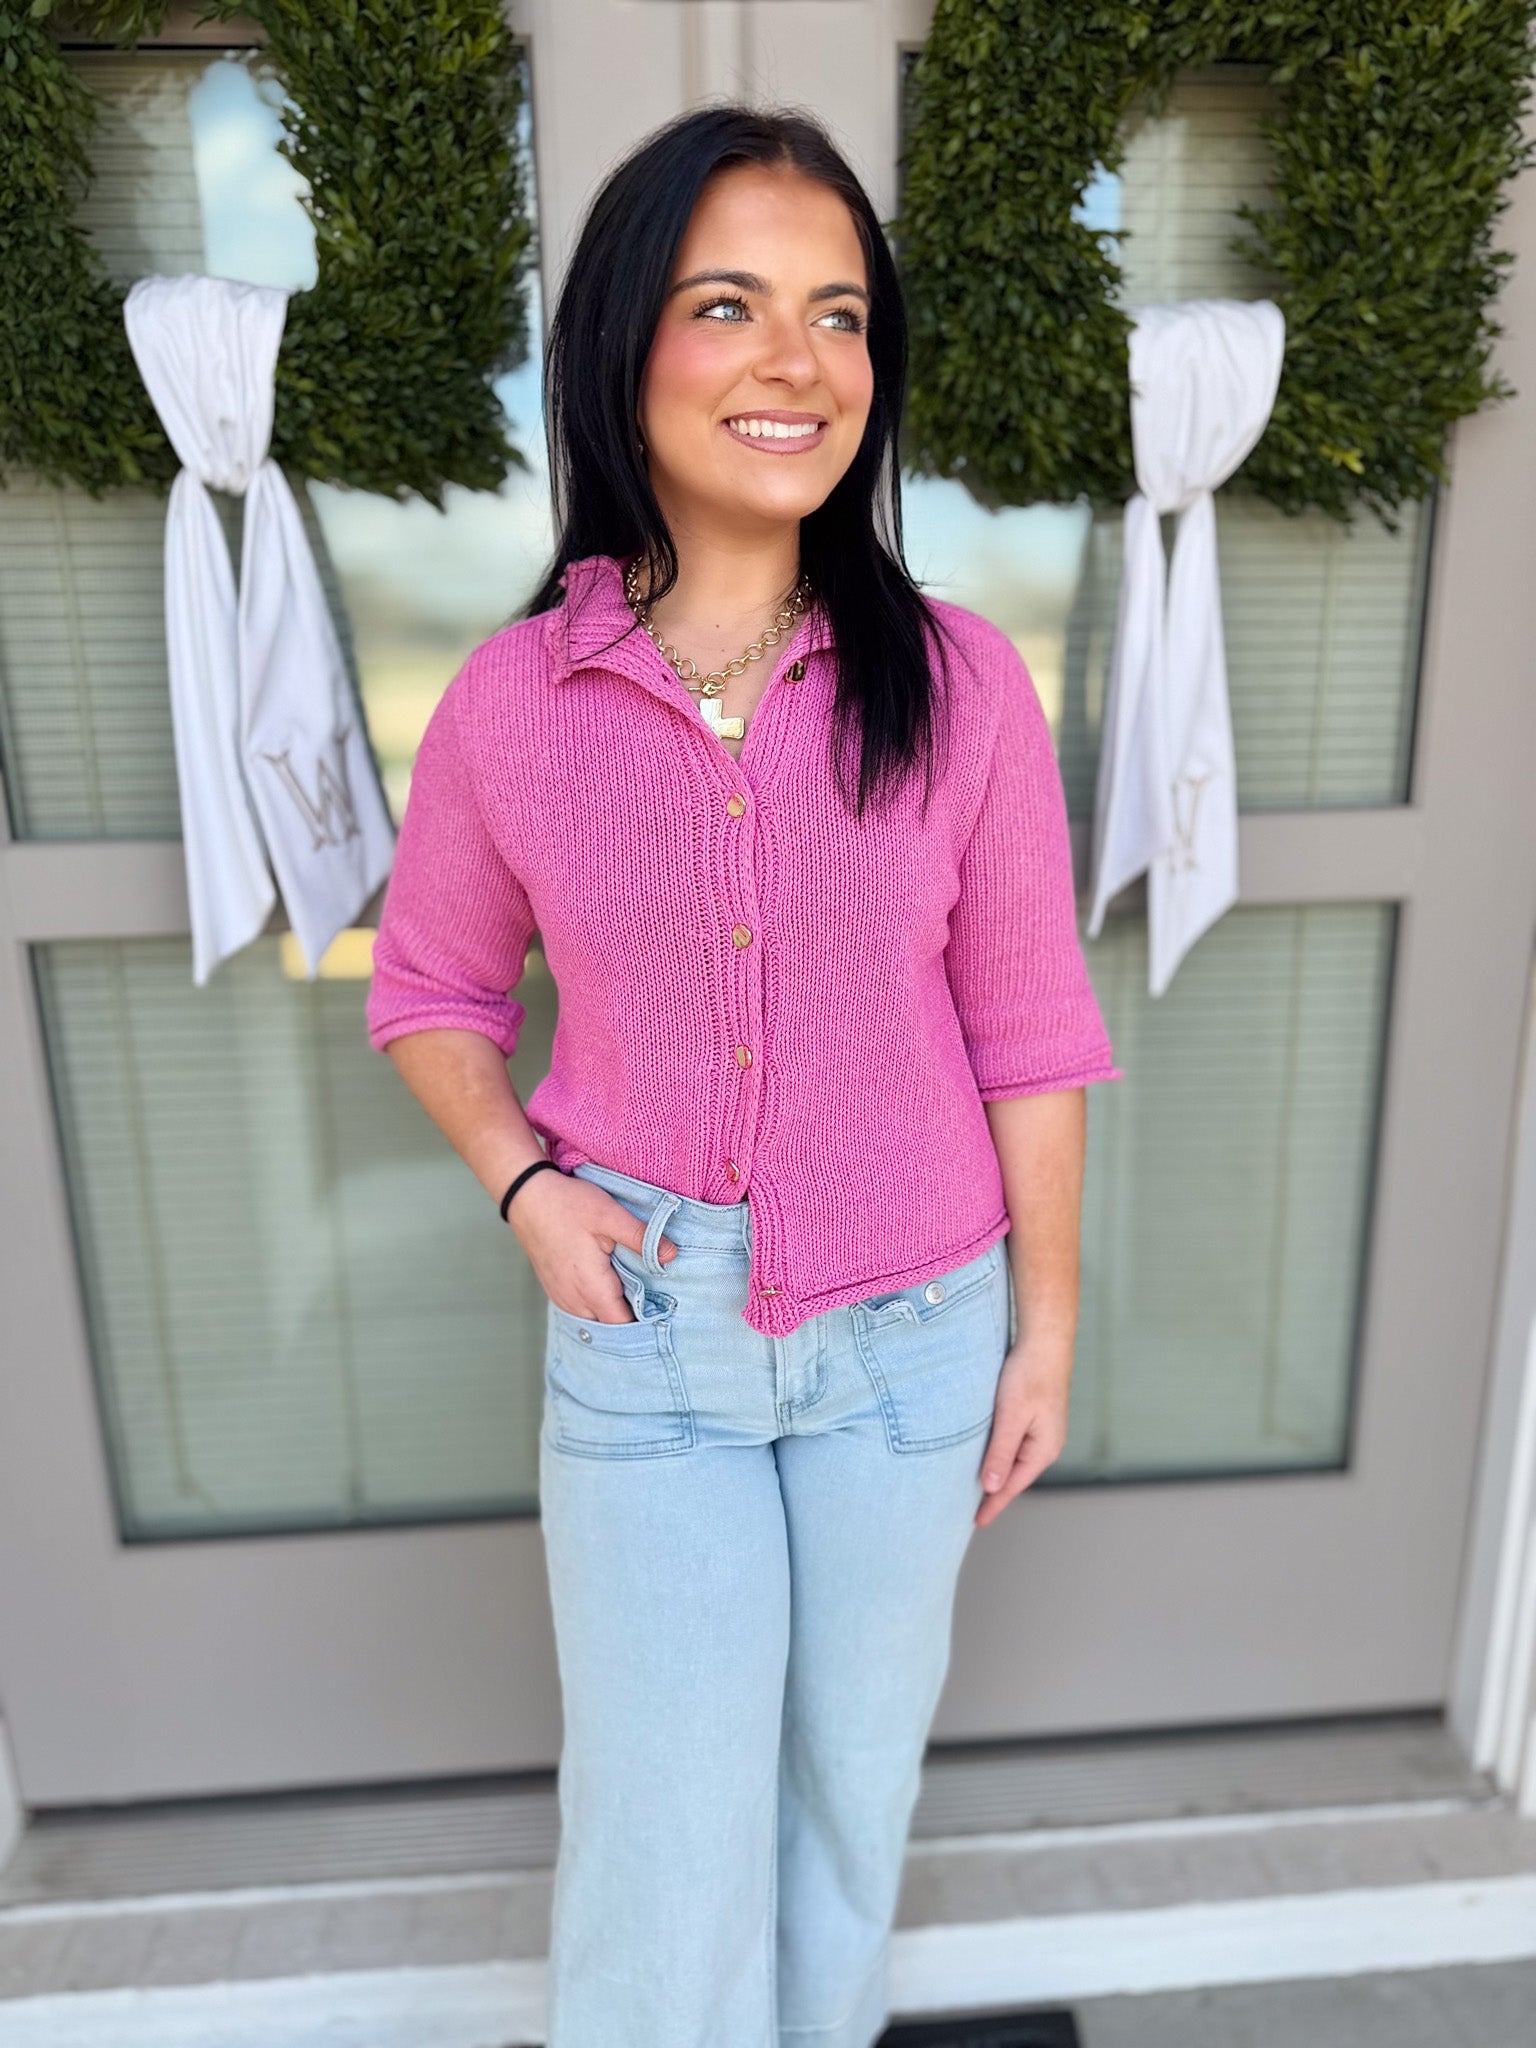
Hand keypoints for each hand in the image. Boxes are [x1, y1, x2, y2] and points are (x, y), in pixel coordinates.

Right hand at [505, 1170, 676, 1323]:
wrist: (527, 1197)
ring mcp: (562, 1297)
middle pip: (610, 1327)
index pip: (624, 1326)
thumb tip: (671, 1255)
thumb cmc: (568, 1205)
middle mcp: (575, 1301)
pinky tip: (610, 1283)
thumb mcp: (610, 1216)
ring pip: (595, 1320)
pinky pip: (582, 1309)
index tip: (664, 1309)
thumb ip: (642, 1238)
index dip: (645, 1322)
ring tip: (635, 1290)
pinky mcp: (556, 1290)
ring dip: (614, 1311)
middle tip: (655, 1297)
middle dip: (632, 1317)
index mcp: (592, 1289)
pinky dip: (598, 1304)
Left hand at [974, 1333, 1073, 1528]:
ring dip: (997, 1474)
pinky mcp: (1036, 1418)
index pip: (1013, 1485)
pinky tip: (989, 1456)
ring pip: (1016, 1461)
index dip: (993, 1504)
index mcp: (1043, 1449)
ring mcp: (1043, 1431)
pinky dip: (1001, 1455)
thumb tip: (990, 1485)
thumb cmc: (1029, 1375)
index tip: (976, 1522)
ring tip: (977, 1490)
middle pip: (1016, 1477)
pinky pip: (1016, 1445)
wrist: (1045, 1341)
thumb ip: (1001, 1452)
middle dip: (995, 1494)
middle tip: (972, 1512)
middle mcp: (1047, 1445)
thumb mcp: (1011, 1416)